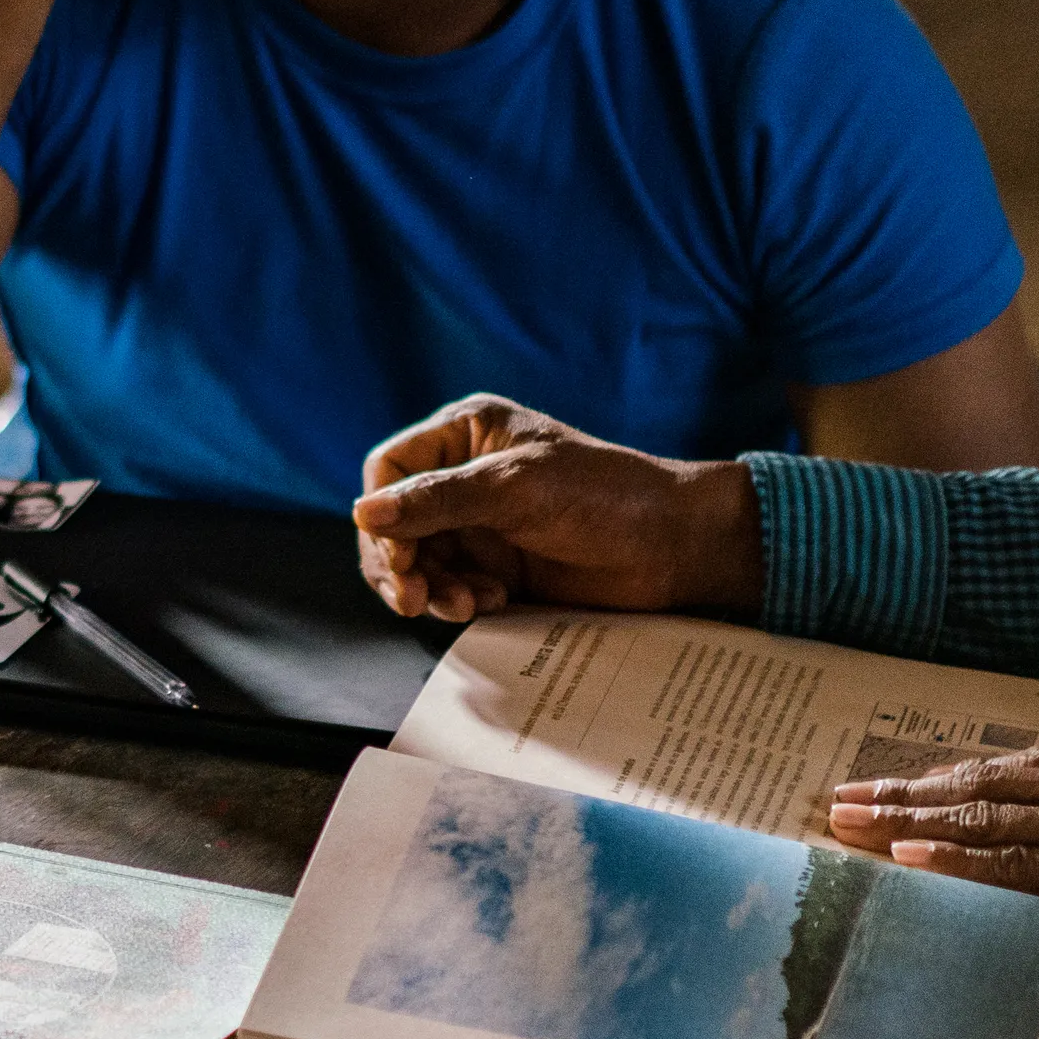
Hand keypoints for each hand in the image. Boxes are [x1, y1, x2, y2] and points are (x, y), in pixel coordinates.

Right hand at [349, 395, 767, 622]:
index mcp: (466, 434)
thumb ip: (438, 501)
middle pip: (394, 523)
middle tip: (413, 598)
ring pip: (417, 561)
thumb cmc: (605, 496)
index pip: (390, 471)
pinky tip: (488, 602)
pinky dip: (456, 600)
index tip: (399, 556)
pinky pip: (448, 586)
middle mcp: (465, 477)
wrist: (674, 545)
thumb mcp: (515, 489)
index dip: (383, 516)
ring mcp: (479, 523)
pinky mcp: (497, 565)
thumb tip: (364, 515)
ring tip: (463, 604)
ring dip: (429, 587)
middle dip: (400, 563)